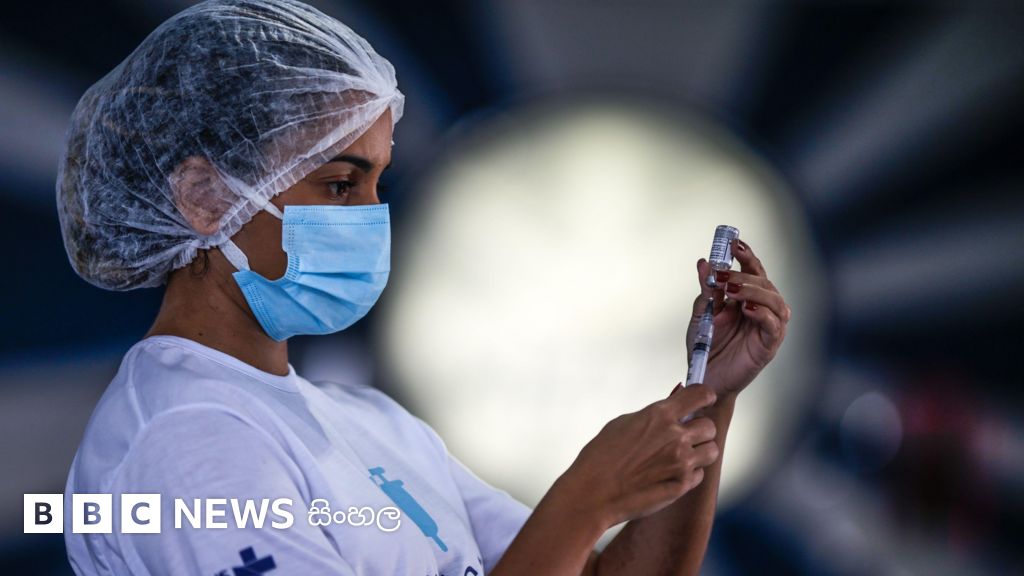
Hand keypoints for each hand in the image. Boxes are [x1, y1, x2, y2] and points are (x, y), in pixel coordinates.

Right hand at [554, 385, 720, 528]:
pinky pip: (699, 474)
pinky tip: (669, 474)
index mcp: (660, 415)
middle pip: (709, 425)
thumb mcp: (623, 424)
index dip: (704, 396)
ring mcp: (681, 462)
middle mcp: (675, 436)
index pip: (701, 394)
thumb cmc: (600, 457)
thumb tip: (676, 399)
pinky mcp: (682, 485)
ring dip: (700, 451)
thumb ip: (654, 413)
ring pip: (711, 450)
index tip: (701, 402)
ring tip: (680, 456)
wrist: (592, 493)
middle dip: (699, 429)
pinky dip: (689, 473)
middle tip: (684, 435)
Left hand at [686, 238, 789, 395]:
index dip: (746, 256)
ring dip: (753, 291)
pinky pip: (774, 325)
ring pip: (774, 301)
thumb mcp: (701, 314)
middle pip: (764, 283)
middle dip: (744, 275)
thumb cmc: (706, 346)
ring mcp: (767, 327)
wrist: (704, 378)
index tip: (733, 243)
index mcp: (747, 299)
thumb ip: (706, 291)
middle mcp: (761, 309)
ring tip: (731, 290)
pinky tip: (747, 309)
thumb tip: (704, 262)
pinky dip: (763, 314)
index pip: (752, 271)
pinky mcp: (769, 345)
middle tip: (722, 275)